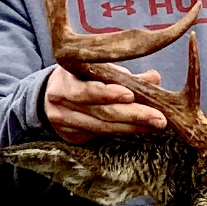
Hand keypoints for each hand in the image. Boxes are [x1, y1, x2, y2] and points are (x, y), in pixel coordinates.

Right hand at [43, 65, 166, 144]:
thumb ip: (122, 74)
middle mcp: (61, 103)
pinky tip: (140, 128)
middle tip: (159, 118)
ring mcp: (65, 122)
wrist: (47, 96)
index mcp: (65, 80)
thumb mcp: (94, 68)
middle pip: (100, 112)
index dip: (107, 93)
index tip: (130, 95)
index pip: (86, 90)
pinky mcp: (72, 136)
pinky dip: (123, 131)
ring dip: (132, 126)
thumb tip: (154, 78)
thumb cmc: (78, 77)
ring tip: (155, 124)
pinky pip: (100, 135)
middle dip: (133, 115)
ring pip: (102, 127)